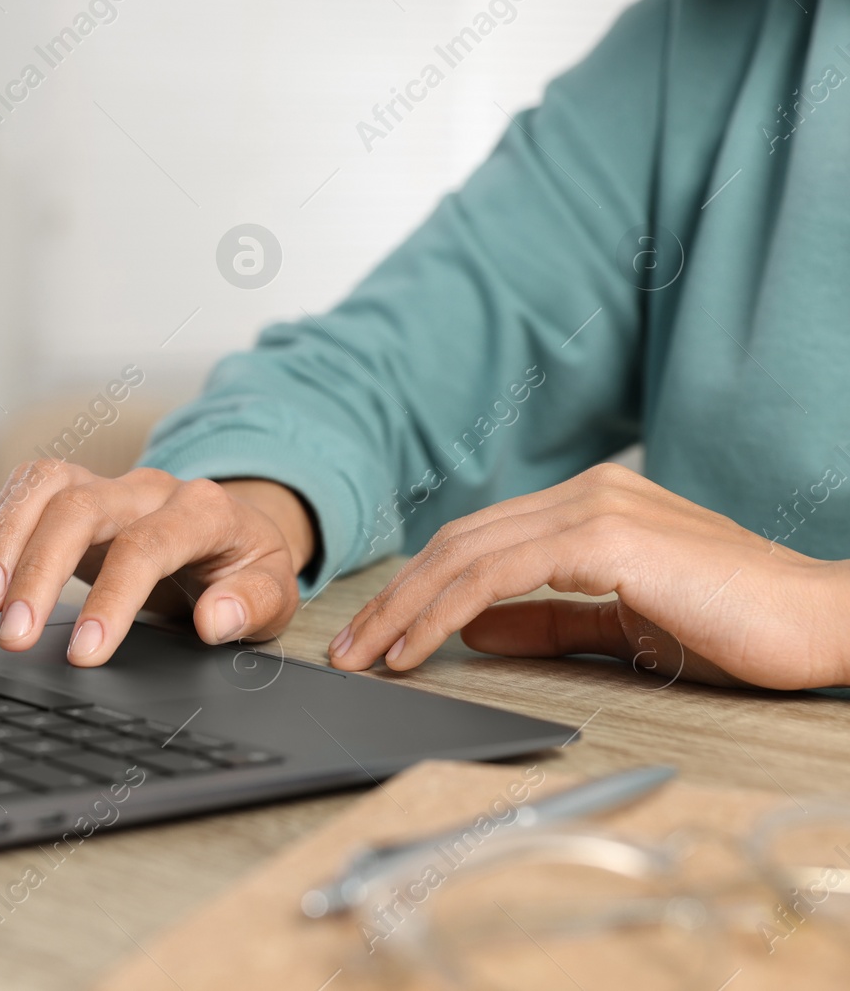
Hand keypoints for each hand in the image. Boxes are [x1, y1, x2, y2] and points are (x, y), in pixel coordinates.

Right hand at [0, 461, 315, 665]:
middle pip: (80, 510)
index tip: (84, 652)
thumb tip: (216, 619)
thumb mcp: (276, 594)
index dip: (110, 599)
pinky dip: (3, 521)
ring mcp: (110, 484)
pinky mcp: (79, 490)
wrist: (235, 531)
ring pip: (46, 487)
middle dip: (40, 572)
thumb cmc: (247, 567)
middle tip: (15, 636)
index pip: (145, 546)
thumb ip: (253, 605)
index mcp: (204, 511)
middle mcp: (150, 489)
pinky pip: (31, 485)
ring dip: (7, 541)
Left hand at [328, 463, 849, 688]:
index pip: (476, 543)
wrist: (822, 621)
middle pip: (455, 542)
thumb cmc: (739, 626)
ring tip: (368, 656)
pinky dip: (446, 610)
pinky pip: (498, 572)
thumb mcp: (623, 626)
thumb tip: (477, 632)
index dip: (417, 588)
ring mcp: (593, 509)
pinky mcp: (605, 537)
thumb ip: (551, 622)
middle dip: (393, 598)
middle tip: (350, 651)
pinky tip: (418, 648)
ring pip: (465, 553)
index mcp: (588, 508)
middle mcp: (584, 495)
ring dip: (405, 607)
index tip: (377, 636)